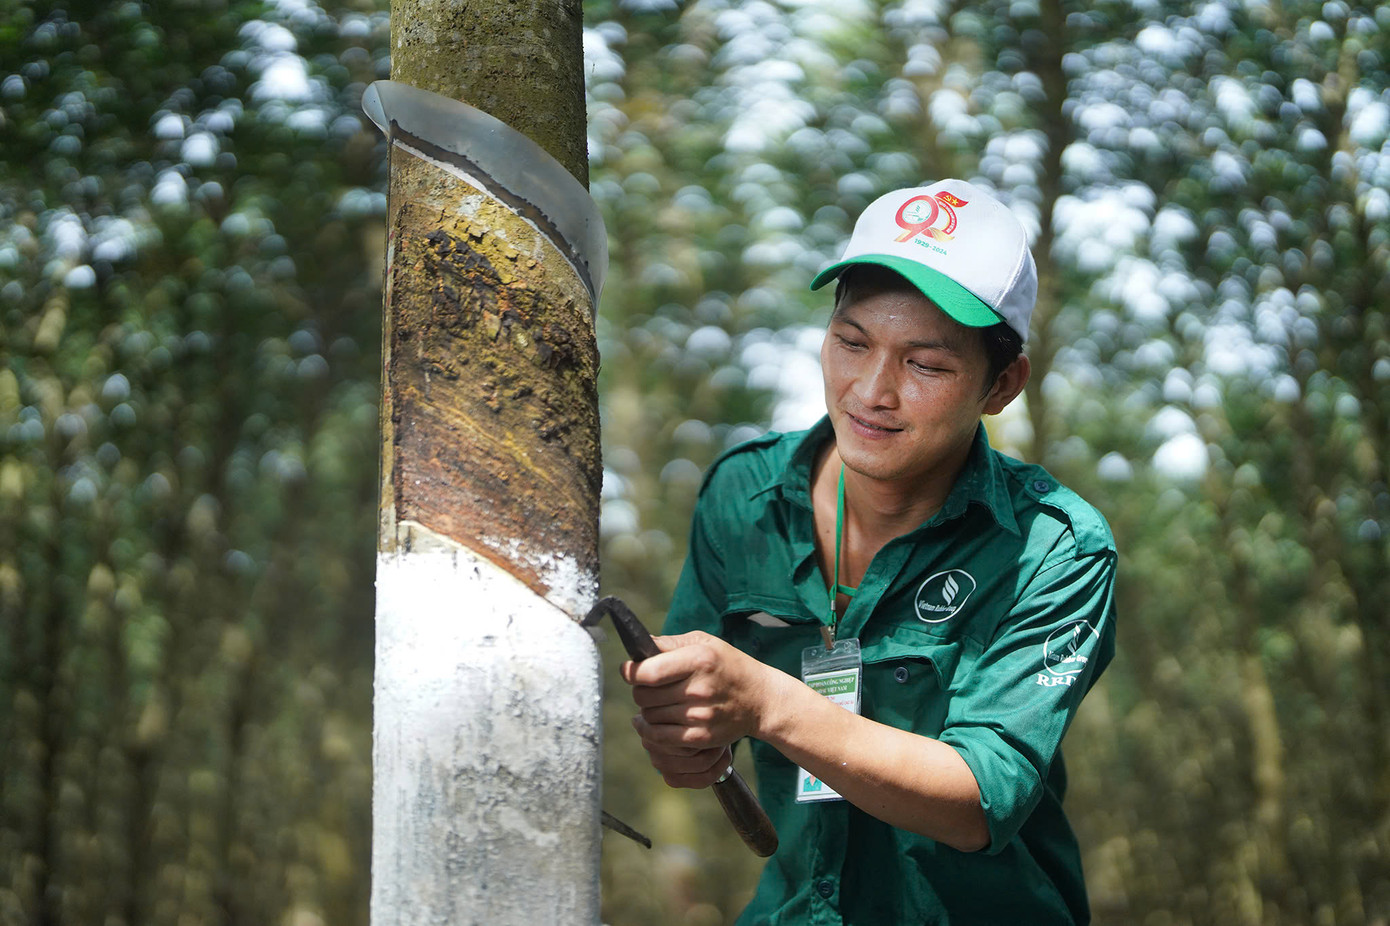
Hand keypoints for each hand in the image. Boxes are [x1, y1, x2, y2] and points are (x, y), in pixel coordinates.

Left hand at [621, 631, 780, 787]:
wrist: (760, 699)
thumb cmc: (728, 665)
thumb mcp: (704, 643)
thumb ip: (669, 643)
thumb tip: (638, 646)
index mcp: (699, 660)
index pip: (649, 672)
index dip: (630, 671)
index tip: (628, 670)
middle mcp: (699, 688)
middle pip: (644, 696)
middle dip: (639, 690)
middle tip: (648, 687)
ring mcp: (700, 715)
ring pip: (649, 717)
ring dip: (646, 710)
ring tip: (656, 703)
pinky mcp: (701, 736)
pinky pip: (660, 737)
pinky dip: (651, 731)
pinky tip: (654, 723)